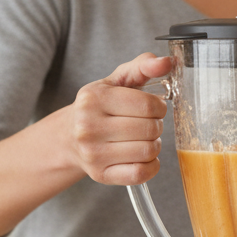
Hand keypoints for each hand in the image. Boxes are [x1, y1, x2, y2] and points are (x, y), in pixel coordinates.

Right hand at [69, 53, 173, 184]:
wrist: (69, 137)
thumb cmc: (100, 107)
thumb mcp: (117, 81)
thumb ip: (142, 66)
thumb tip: (166, 62)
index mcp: (93, 99)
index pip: (149, 106)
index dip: (159, 108)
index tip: (152, 108)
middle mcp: (89, 127)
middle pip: (150, 130)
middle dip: (156, 126)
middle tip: (146, 124)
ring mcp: (93, 154)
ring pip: (148, 151)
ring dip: (154, 145)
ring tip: (142, 139)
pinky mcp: (101, 174)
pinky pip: (141, 173)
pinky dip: (151, 165)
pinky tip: (142, 156)